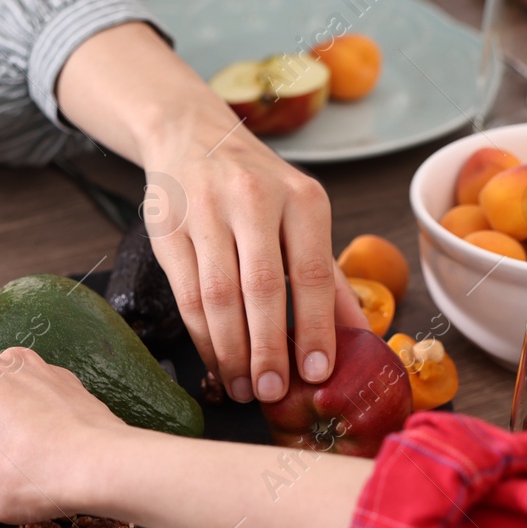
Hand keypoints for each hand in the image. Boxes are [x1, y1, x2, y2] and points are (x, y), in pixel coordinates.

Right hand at [55, 22, 363, 404]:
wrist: (190, 135)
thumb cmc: (255, 185)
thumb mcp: (301, 214)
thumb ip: (326, 274)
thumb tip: (358, 337)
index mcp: (301, 198)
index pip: (312, 272)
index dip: (314, 327)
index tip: (317, 372)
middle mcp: (254, 199)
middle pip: (263, 289)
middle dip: (268, 348)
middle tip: (273, 392)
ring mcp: (206, 213)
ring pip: (219, 296)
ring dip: (231, 351)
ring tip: (243, 387)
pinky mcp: (167, 228)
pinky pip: (186, 294)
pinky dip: (202, 336)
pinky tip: (215, 361)